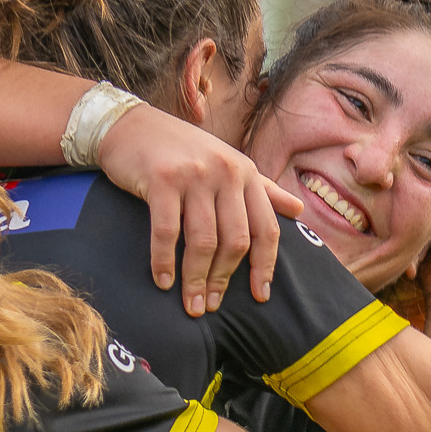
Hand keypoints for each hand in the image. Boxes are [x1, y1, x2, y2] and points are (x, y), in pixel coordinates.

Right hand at [96, 103, 302, 313]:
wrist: (131, 126)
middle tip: (210, 305)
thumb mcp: (227, 163)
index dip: (265, 267)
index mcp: (245, 172)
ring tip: (191, 304)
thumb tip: (299, 212)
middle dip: (223, 280)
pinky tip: (162, 282)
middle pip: (235, 241)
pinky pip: (167, 232)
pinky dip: (164, 262)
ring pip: (203, 241)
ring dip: (196, 280)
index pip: (266, 229)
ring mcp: (194, 175)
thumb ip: (263, 189)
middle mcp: (226, 172)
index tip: (260, 297)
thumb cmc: (180, 150)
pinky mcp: (162, 180)